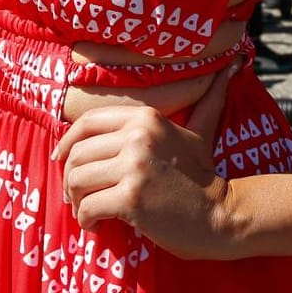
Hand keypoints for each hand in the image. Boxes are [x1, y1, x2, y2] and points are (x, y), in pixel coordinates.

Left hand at [52, 60, 242, 258]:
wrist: (221, 215)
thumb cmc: (202, 176)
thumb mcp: (199, 133)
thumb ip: (205, 102)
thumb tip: (231, 66)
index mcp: (145, 117)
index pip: (87, 123)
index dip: (66, 142)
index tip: (60, 160)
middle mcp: (138, 136)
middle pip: (77, 154)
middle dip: (69, 178)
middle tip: (76, 196)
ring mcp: (134, 167)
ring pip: (77, 180)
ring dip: (75, 201)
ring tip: (84, 211)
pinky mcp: (131, 198)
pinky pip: (88, 207)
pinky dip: (85, 220)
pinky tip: (96, 225)